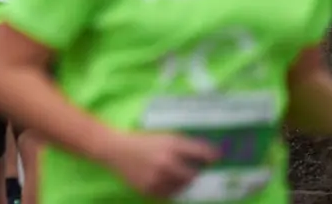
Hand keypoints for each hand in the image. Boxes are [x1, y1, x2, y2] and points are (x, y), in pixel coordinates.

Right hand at [103, 131, 218, 199]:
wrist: (116, 150)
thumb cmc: (144, 141)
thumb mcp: (166, 137)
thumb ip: (187, 145)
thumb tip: (213, 155)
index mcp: (171, 144)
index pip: (201, 153)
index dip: (211, 157)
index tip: (216, 159)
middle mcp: (167, 162)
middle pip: (193, 175)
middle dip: (194, 173)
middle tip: (190, 170)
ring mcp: (158, 178)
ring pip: (182, 186)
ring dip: (182, 182)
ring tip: (172, 173)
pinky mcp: (150, 190)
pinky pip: (170, 194)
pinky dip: (170, 188)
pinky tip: (163, 179)